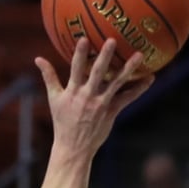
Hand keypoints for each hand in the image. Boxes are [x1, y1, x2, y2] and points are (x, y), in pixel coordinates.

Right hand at [35, 38, 153, 157]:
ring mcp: (101, 104)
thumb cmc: (62, 121)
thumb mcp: (53, 98)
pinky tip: (150, 78)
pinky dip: (140, 88)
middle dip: (105, 56)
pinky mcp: (112, 112)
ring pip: (117, 83)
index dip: (80, 54)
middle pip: (98, 73)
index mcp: (73, 91)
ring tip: (139, 55)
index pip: (76, 69)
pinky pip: (128, 98)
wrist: (74, 148)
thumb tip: (38, 58)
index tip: (84, 39)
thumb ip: (48, 76)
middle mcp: (88, 96)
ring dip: (129, 69)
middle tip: (112, 41)